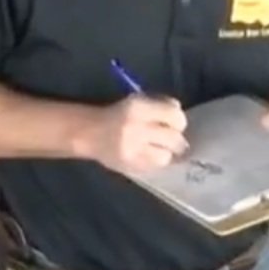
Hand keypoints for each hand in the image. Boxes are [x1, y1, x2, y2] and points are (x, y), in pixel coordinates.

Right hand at [72, 95, 188, 172]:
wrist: (89, 133)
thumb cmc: (118, 115)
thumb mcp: (138, 101)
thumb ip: (162, 105)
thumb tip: (179, 114)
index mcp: (139, 108)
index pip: (175, 116)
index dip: (178, 121)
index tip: (174, 124)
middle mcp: (136, 128)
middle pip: (174, 139)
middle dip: (175, 141)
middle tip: (170, 141)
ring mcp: (132, 150)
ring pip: (165, 158)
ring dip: (165, 154)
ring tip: (157, 150)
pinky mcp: (128, 166)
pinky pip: (152, 168)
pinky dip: (153, 163)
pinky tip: (147, 156)